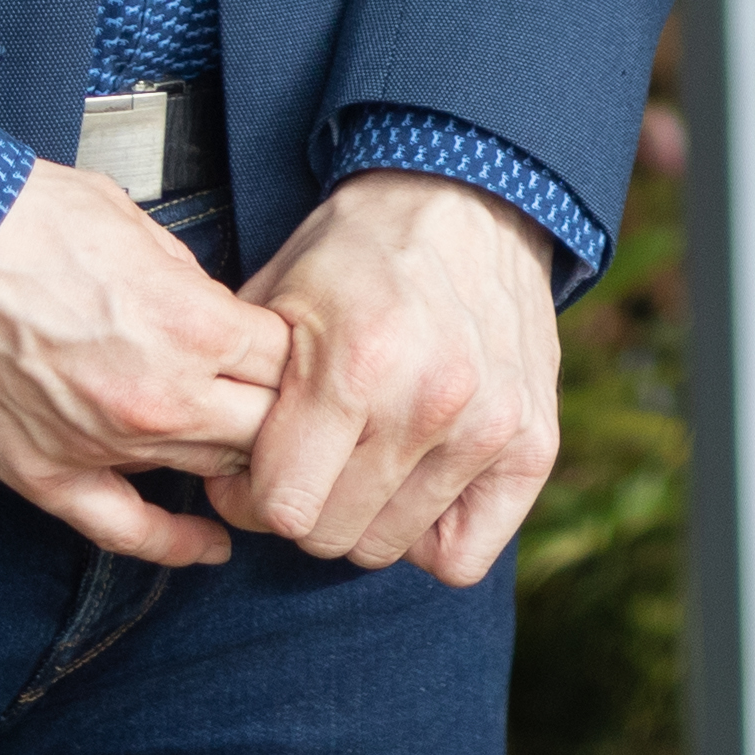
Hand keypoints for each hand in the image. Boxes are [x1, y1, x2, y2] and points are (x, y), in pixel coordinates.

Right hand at [0, 156, 286, 565]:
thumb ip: (184, 279)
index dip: (297, 354)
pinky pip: (126, 530)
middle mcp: (160, 397)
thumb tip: (209, 306)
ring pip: (208, 473)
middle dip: (279, 412)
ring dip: (233, 460)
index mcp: (190, 324)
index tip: (291, 350)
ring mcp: (102, 445)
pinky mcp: (45, 475)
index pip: (289, 363)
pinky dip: (176, 544)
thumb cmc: (12, 219)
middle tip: (280, 401)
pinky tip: (210, 548)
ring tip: (253, 455)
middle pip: (264, 428)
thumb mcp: (129, 221)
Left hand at [217, 173, 563, 582]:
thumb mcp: (275, 299)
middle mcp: (432, 402)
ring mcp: (491, 426)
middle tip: (306, 460)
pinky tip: (413, 484)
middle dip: (303, 506)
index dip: (249, 496)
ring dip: (362, 514)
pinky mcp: (535, 444)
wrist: (467, 197)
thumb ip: (241, 392)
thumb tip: (219, 481)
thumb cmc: (355, 253)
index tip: (250, 467)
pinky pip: (464, 557)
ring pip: (389, 547)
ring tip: (359, 457)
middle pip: (332, 538)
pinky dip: (430, 536)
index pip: (283, 510)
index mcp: (358, 364)